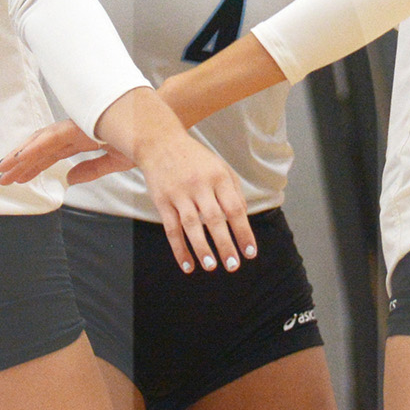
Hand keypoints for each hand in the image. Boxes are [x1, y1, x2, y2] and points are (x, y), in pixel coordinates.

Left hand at [0, 120, 131, 186]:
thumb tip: (70, 180)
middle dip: (23, 162)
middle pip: (43, 148)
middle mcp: (77, 130)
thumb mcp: (115, 161)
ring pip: (42, 142)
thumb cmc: (144, 141)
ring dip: (22, 156)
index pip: (53, 153)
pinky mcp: (79, 126)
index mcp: (84, 137)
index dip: (35, 165)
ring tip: (4, 170)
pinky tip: (20, 158)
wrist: (160, 129)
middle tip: (4, 177)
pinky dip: (34, 148)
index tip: (20, 178)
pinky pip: (52, 139)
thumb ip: (92, 169)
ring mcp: (77, 126)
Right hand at [95, 86, 256, 273]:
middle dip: (225, 245)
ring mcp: (179, 193)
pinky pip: (171, 229)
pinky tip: (187, 265)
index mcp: (219, 177)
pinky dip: (179, 249)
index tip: (250, 253)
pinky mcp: (162, 200)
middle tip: (234, 266)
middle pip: (214, 219)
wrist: (159, 142)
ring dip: (202, 249)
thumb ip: (233, 192)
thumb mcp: (220, 167)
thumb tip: (243, 220)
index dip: (244, 232)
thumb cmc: (196, 159)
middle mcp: (199, 185)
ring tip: (212, 267)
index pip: (235, 209)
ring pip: (191, 226)